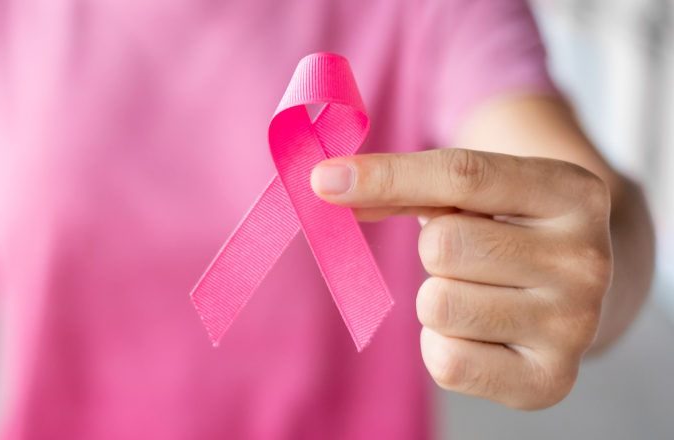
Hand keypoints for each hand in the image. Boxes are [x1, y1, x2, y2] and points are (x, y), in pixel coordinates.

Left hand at [311, 148, 612, 409]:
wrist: (580, 289)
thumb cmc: (510, 228)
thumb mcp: (476, 190)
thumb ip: (406, 183)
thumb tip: (330, 186)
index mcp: (574, 192)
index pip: (463, 176)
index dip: (385, 175)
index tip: (323, 179)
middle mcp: (587, 261)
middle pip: (443, 246)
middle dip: (433, 248)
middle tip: (469, 255)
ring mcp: (574, 326)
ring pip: (438, 304)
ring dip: (437, 298)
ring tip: (479, 292)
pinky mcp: (550, 381)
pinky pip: (446, 362)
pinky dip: (441, 346)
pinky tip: (478, 331)